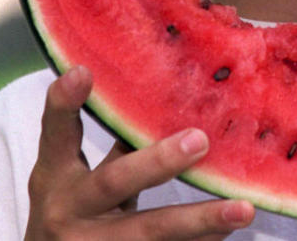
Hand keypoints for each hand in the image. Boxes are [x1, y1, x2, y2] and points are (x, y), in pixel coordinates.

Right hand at [26, 65, 253, 239]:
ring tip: (243, 209)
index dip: (64, 103)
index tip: (82, 71)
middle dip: (157, 163)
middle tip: (200, 140)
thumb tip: (174, 94)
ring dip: (199, 220)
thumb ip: (114, 142)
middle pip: (114, 183)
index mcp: (53, 176)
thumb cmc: (73, 208)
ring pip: (149, 232)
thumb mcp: (75, 176)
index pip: (56, 134)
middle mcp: (67, 212)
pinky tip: (228, 230)